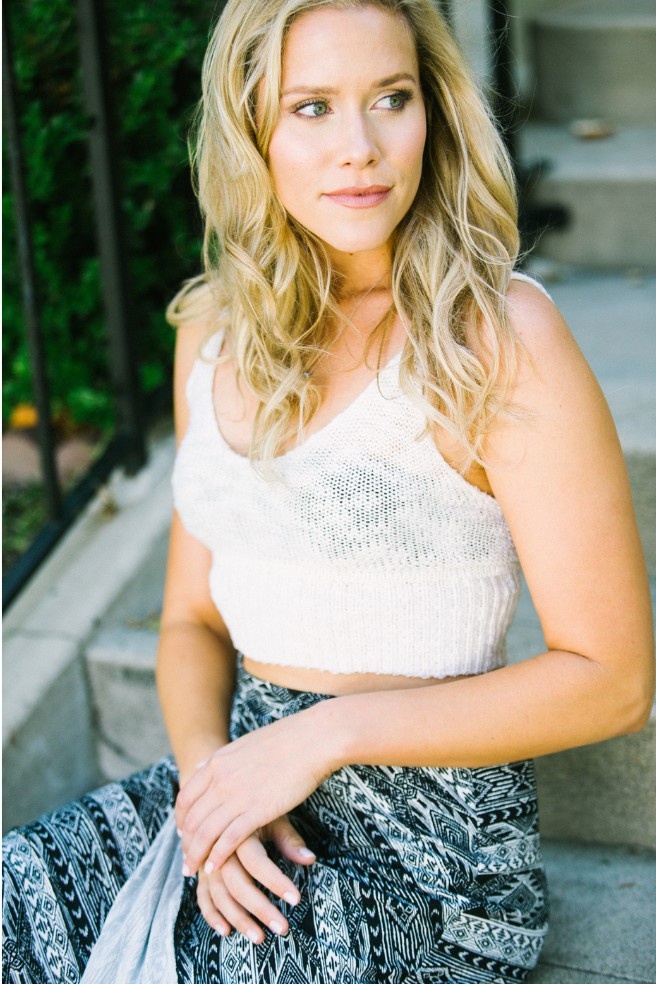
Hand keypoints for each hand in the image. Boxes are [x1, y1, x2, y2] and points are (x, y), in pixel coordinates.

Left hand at [176, 704, 333, 875]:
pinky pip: (229, 839)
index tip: (183, 833)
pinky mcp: (257, 810)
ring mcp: (237, 795)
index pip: (186, 797)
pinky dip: (218, 856)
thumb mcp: (244, 744)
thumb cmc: (285, 739)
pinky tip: (214, 867)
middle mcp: (221, 779)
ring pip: (205, 832)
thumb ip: (222, 760)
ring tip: (193, 871)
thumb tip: (203, 766)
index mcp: (217, 762)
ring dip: (195, 855)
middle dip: (185, 843)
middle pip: (192, 818)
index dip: (181, 819)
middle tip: (185, 859)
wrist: (312, 739)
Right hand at [196, 815, 315, 943]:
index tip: (296, 899)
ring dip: (239, 919)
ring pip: (219, 895)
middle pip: (237, 883)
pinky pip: (203, 897)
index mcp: (238, 832)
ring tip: (259, 937)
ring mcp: (206, 861)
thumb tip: (311, 859)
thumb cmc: (254, 810)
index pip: (257, 862)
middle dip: (260, 909)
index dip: (275, 882)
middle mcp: (219, 848)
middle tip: (282, 928)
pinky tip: (226, 931)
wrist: (221, 800)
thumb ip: (289, 840)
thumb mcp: (272, 819)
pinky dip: (212, 915)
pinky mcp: (200, 871)